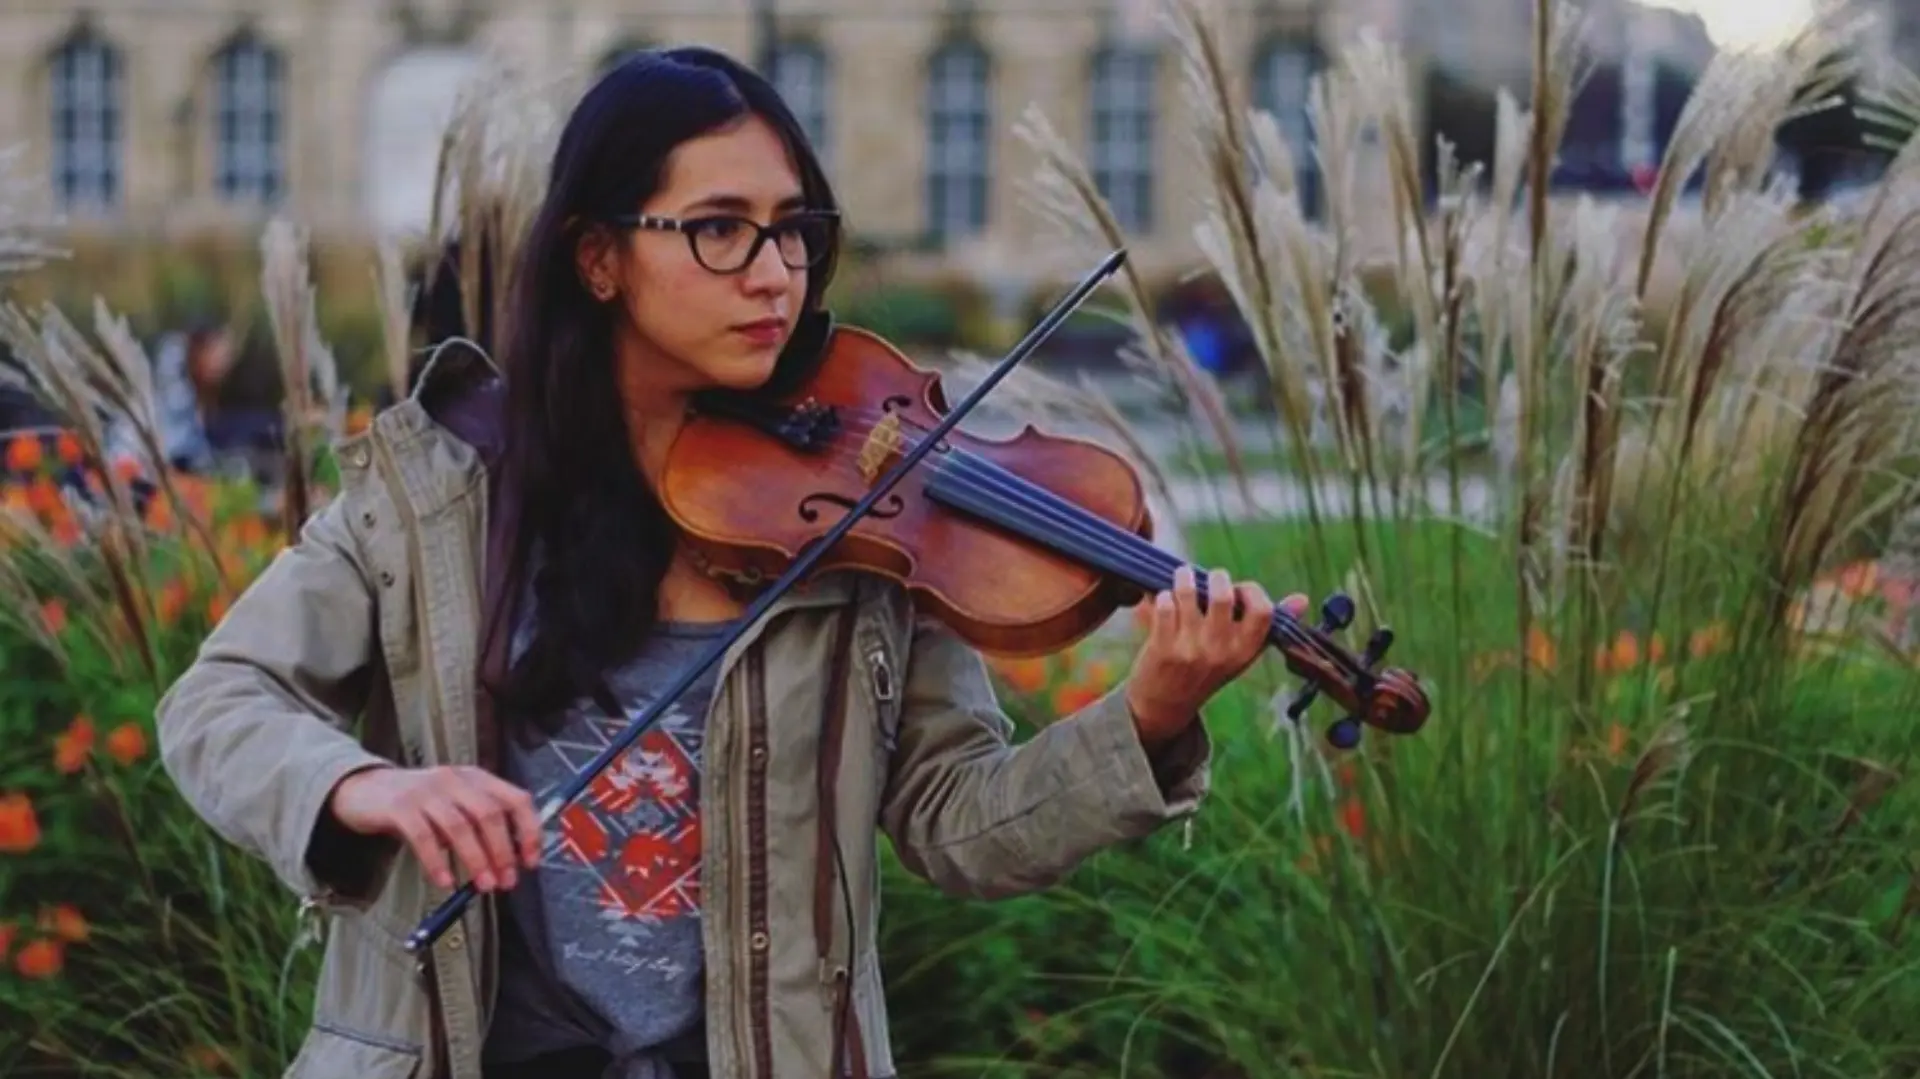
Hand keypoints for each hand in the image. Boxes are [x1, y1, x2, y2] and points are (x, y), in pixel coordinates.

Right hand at [326, 765, 541, 891]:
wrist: (364, 789)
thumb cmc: (418, 804)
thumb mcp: (455, 805)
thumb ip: (480, 825)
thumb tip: (511, 861)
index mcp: (476, 778)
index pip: (516, 799)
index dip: (529, 831)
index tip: (531, 862)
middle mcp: (455, 780)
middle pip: (489, 814)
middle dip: (502, 852)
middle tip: (506, 882)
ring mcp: (426, 791)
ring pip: (459, 826)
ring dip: (476, 860)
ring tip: (482, 885)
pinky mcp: (399, 806)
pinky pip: (423, 837)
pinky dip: (437, 862)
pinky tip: (445, 881)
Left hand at [1125, 566, 1307, 748]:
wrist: (1166, 705)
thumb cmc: (1208, 670)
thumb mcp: (1241, 652)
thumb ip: (1267, 624)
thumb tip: (1303, 599)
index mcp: (1245, 651)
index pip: (1263, 611)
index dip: (1251, 591)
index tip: (1239, 589)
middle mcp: (1220, 651)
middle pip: (1224, 596)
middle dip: (1216, 577)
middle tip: (1209, 579)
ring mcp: (1191, 649)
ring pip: (1188, 593)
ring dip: (1184, 578)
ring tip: (1183, 577)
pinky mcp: (1162, 647)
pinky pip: (1164, 604)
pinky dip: (1162, 595)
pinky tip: (1165, 598)